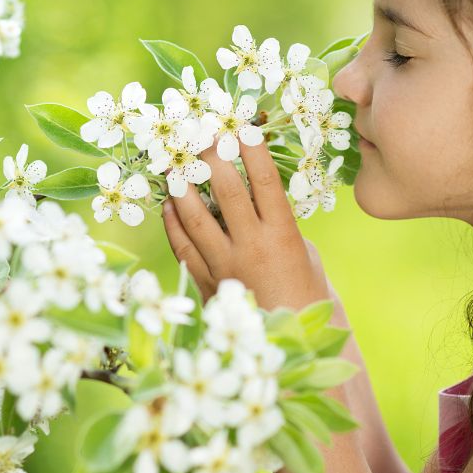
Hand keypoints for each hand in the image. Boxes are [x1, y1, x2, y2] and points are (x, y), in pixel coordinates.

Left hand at [160, 137, 331, 313]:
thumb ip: (278, 224)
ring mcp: (226, 265)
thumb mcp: (304, 253)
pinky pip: (183, 247)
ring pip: (196, 217)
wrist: (289, 343)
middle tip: (202, 137)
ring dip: (183, 187)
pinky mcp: (207, 283)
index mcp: (283, 236)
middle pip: (227, 191)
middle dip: (213, 158)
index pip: (265, 183)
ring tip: (175, 165)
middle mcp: (252, 247)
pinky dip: (173, 223)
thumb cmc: (304, 293)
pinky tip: (168, 205)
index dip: (253, 152)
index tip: (242, 129)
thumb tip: (252, 198)